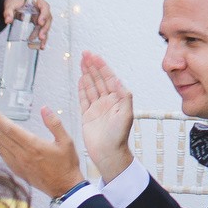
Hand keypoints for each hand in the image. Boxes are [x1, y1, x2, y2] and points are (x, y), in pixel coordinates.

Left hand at [0, 105, 82, 199]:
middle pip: (0, 135)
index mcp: (33, 146)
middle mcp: (22, 155)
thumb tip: (44, 109)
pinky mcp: (17, 170)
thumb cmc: (67, 164)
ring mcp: (17, 163)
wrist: (64, 188)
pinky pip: (2, 154)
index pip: (9, 128)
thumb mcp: (66, 141)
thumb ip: (54, 123)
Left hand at [4, 0, 53, 44]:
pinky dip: (41, 38)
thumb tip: (8, 20)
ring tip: (41, 45)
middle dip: (45, 29)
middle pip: (47, 19)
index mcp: (37, 2)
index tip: (40, 22)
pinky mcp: (37, 23)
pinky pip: (41, 30)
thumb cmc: (15, 1)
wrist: (14, 2)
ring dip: (44, 35)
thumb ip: (9, 11)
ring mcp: (40, 17)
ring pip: (45, 26)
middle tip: (41, 36)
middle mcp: (41, 10)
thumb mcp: (11, 5)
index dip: (44, 15)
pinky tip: (40, 45)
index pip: (45, 7)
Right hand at [78, 52, 134, 182]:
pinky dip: (82, 88)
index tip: (94, 56)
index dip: (102, 66)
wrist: (108, 154)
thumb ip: (123, 96)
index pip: (108, 78)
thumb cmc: (119, 136)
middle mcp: (107, 101)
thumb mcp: (126, 115)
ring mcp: (97, 108)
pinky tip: (81, 79)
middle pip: (98, 79)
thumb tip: (118, 80)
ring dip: (86, 74)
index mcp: (117, 99)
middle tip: (85, 54)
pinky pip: (83, 98)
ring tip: (82, 62)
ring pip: (90, 87)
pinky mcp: (87, 115)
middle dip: (92, 66)